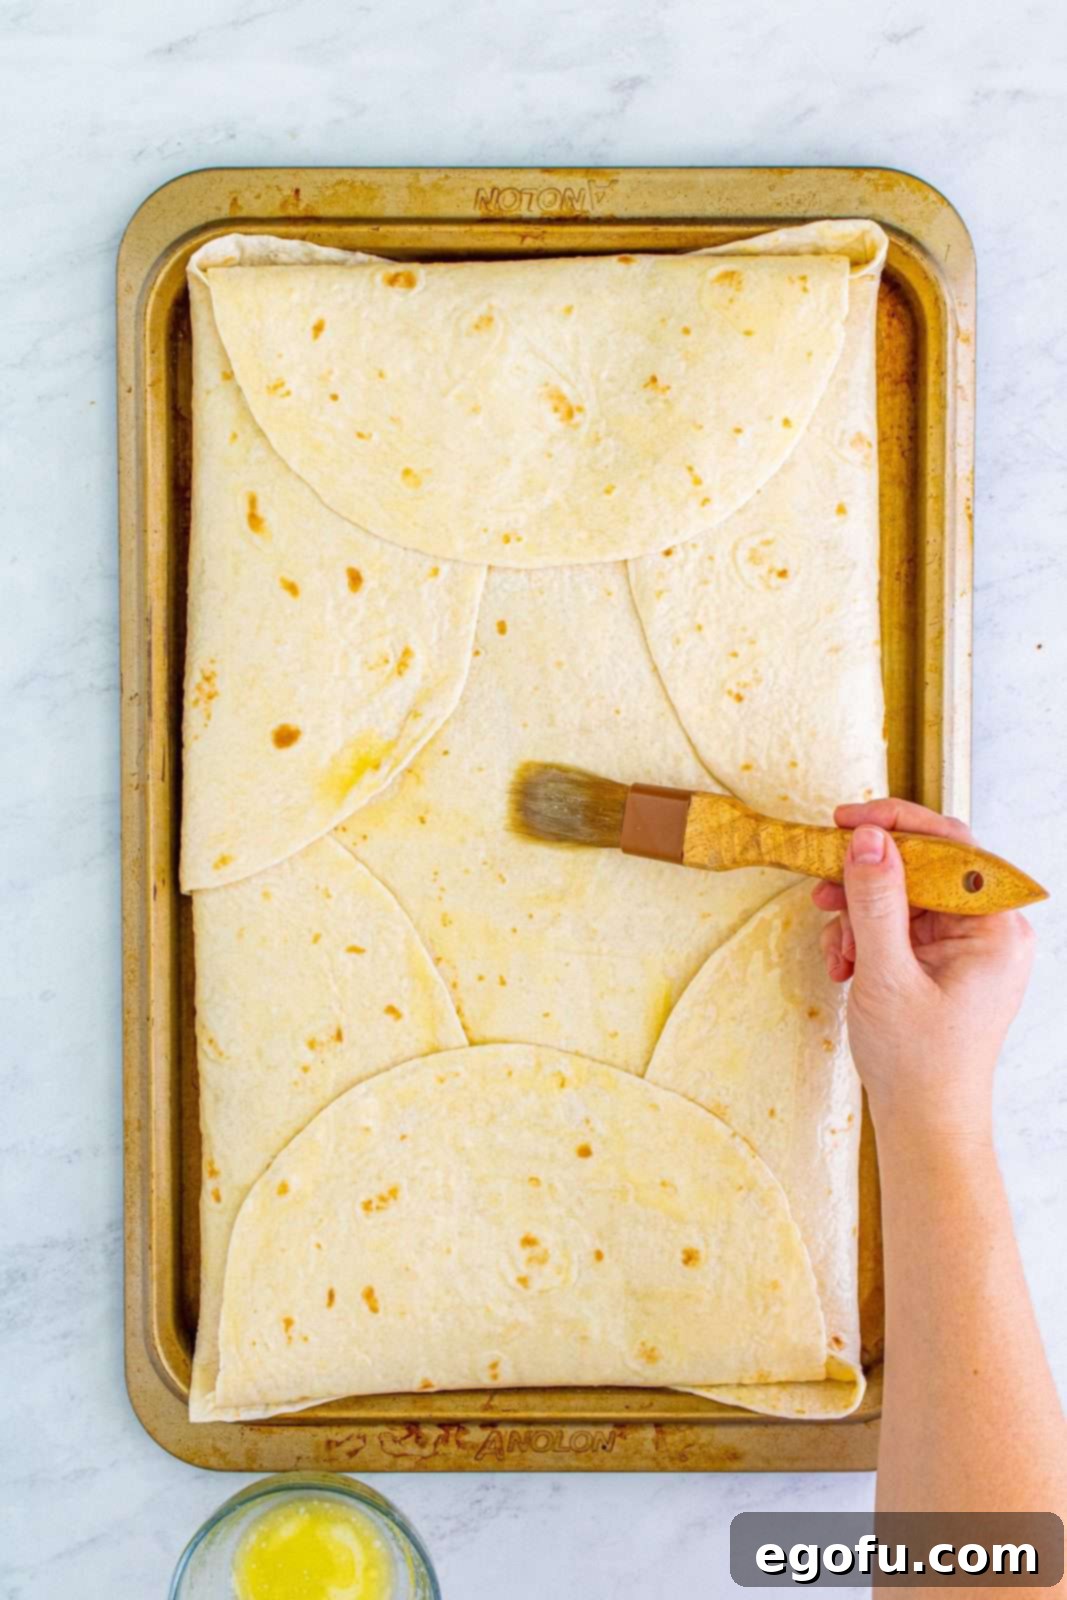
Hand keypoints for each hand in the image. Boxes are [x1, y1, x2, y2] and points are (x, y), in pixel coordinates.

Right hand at [812, 798, 1035, 1144]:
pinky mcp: (941, 963)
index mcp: (995, 927)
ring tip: (836, 950)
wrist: (924, 1125)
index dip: (897, 824)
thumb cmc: (919, 1063)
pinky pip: (898, 926)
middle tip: (824, 888)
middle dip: (867, 880)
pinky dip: (865, 938)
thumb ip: (876, 901)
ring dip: (859, 915)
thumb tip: (867, 839)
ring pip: (903, 897)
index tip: (847, 822)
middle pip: (923, 868)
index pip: (951, 845)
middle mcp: (988, 930)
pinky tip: (845, 965)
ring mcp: (964, 948)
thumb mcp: (886, 973)